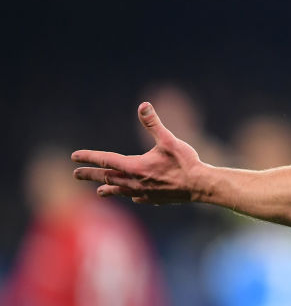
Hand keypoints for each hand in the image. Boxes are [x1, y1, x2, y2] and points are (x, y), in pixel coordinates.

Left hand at [72, 102, 204, 203]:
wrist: (200, 186)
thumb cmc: (185, 162)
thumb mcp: (169, 140)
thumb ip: (153, 124)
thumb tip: (143, 106)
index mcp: (135, 166)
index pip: (106, 160)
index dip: (89, 157)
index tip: (74, 156)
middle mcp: (134, 182)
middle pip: (107, 177)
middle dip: (91, 174)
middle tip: (76, 174)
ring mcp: (143, 193)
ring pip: (119, 191)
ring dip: (107, 188)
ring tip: (99, 191)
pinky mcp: (154, 199)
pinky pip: (136, 197)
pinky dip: (130, 195)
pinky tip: (132, 196)